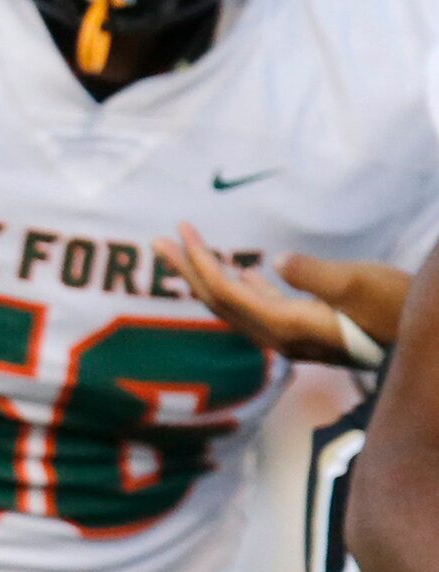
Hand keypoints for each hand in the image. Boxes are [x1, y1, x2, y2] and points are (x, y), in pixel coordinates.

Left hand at [155, 222, 409, 363]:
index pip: (225, 294)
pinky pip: (260, 308)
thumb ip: (315, 275)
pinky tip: (240, 273)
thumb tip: (274, 263)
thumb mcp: (359, 284)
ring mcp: (290, 338)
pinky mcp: (304, 332)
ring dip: (209, 276)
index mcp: (284, 327)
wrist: (425, 340)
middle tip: (159, 240)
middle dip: (188, 270)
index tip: (179, 232)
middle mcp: (278, 338)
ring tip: (185, 250)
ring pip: (235, 305)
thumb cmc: (395, 308)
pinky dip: (242, 287)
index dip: (198, 262)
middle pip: (218, 302)